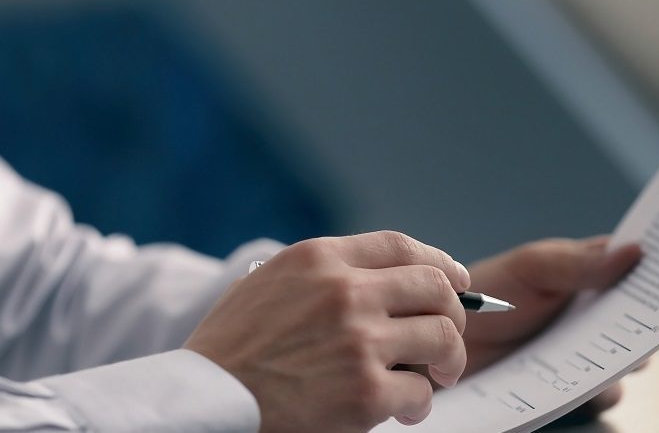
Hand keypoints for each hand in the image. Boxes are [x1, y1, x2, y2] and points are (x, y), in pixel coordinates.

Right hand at [184, 231, 470, 432]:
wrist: (203, 403)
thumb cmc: (230, 351)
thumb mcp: (268, 285)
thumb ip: (323, 275)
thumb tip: (385, 281)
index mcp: (319, 259)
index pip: (401, 246)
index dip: (440, 263)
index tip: (456, 281)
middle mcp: (345, 292)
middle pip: (435, 288)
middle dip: (453, 315)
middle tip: (445, 341)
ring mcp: (358, 341)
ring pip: (442, 338)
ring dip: (446, 362)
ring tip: (434, 378)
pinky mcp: (364, 392)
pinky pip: (420, 392)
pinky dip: (418, 405)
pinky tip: (401, 412)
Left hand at [462, 236, 642, 417]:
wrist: (450, 340)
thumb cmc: (490, 294)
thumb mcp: (534, 268)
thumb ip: (582, 263)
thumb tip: (636, 250)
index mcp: (591, 275)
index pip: (638, 270)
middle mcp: (596, 316)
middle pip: (642, 319)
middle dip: (653, 319)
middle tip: (654, 319)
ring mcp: (588, 354)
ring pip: (629, 361)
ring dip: (628, 359)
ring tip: (619, 354)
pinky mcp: (575, 389)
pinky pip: (602, 394)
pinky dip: (600, 390)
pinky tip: (587, 384)